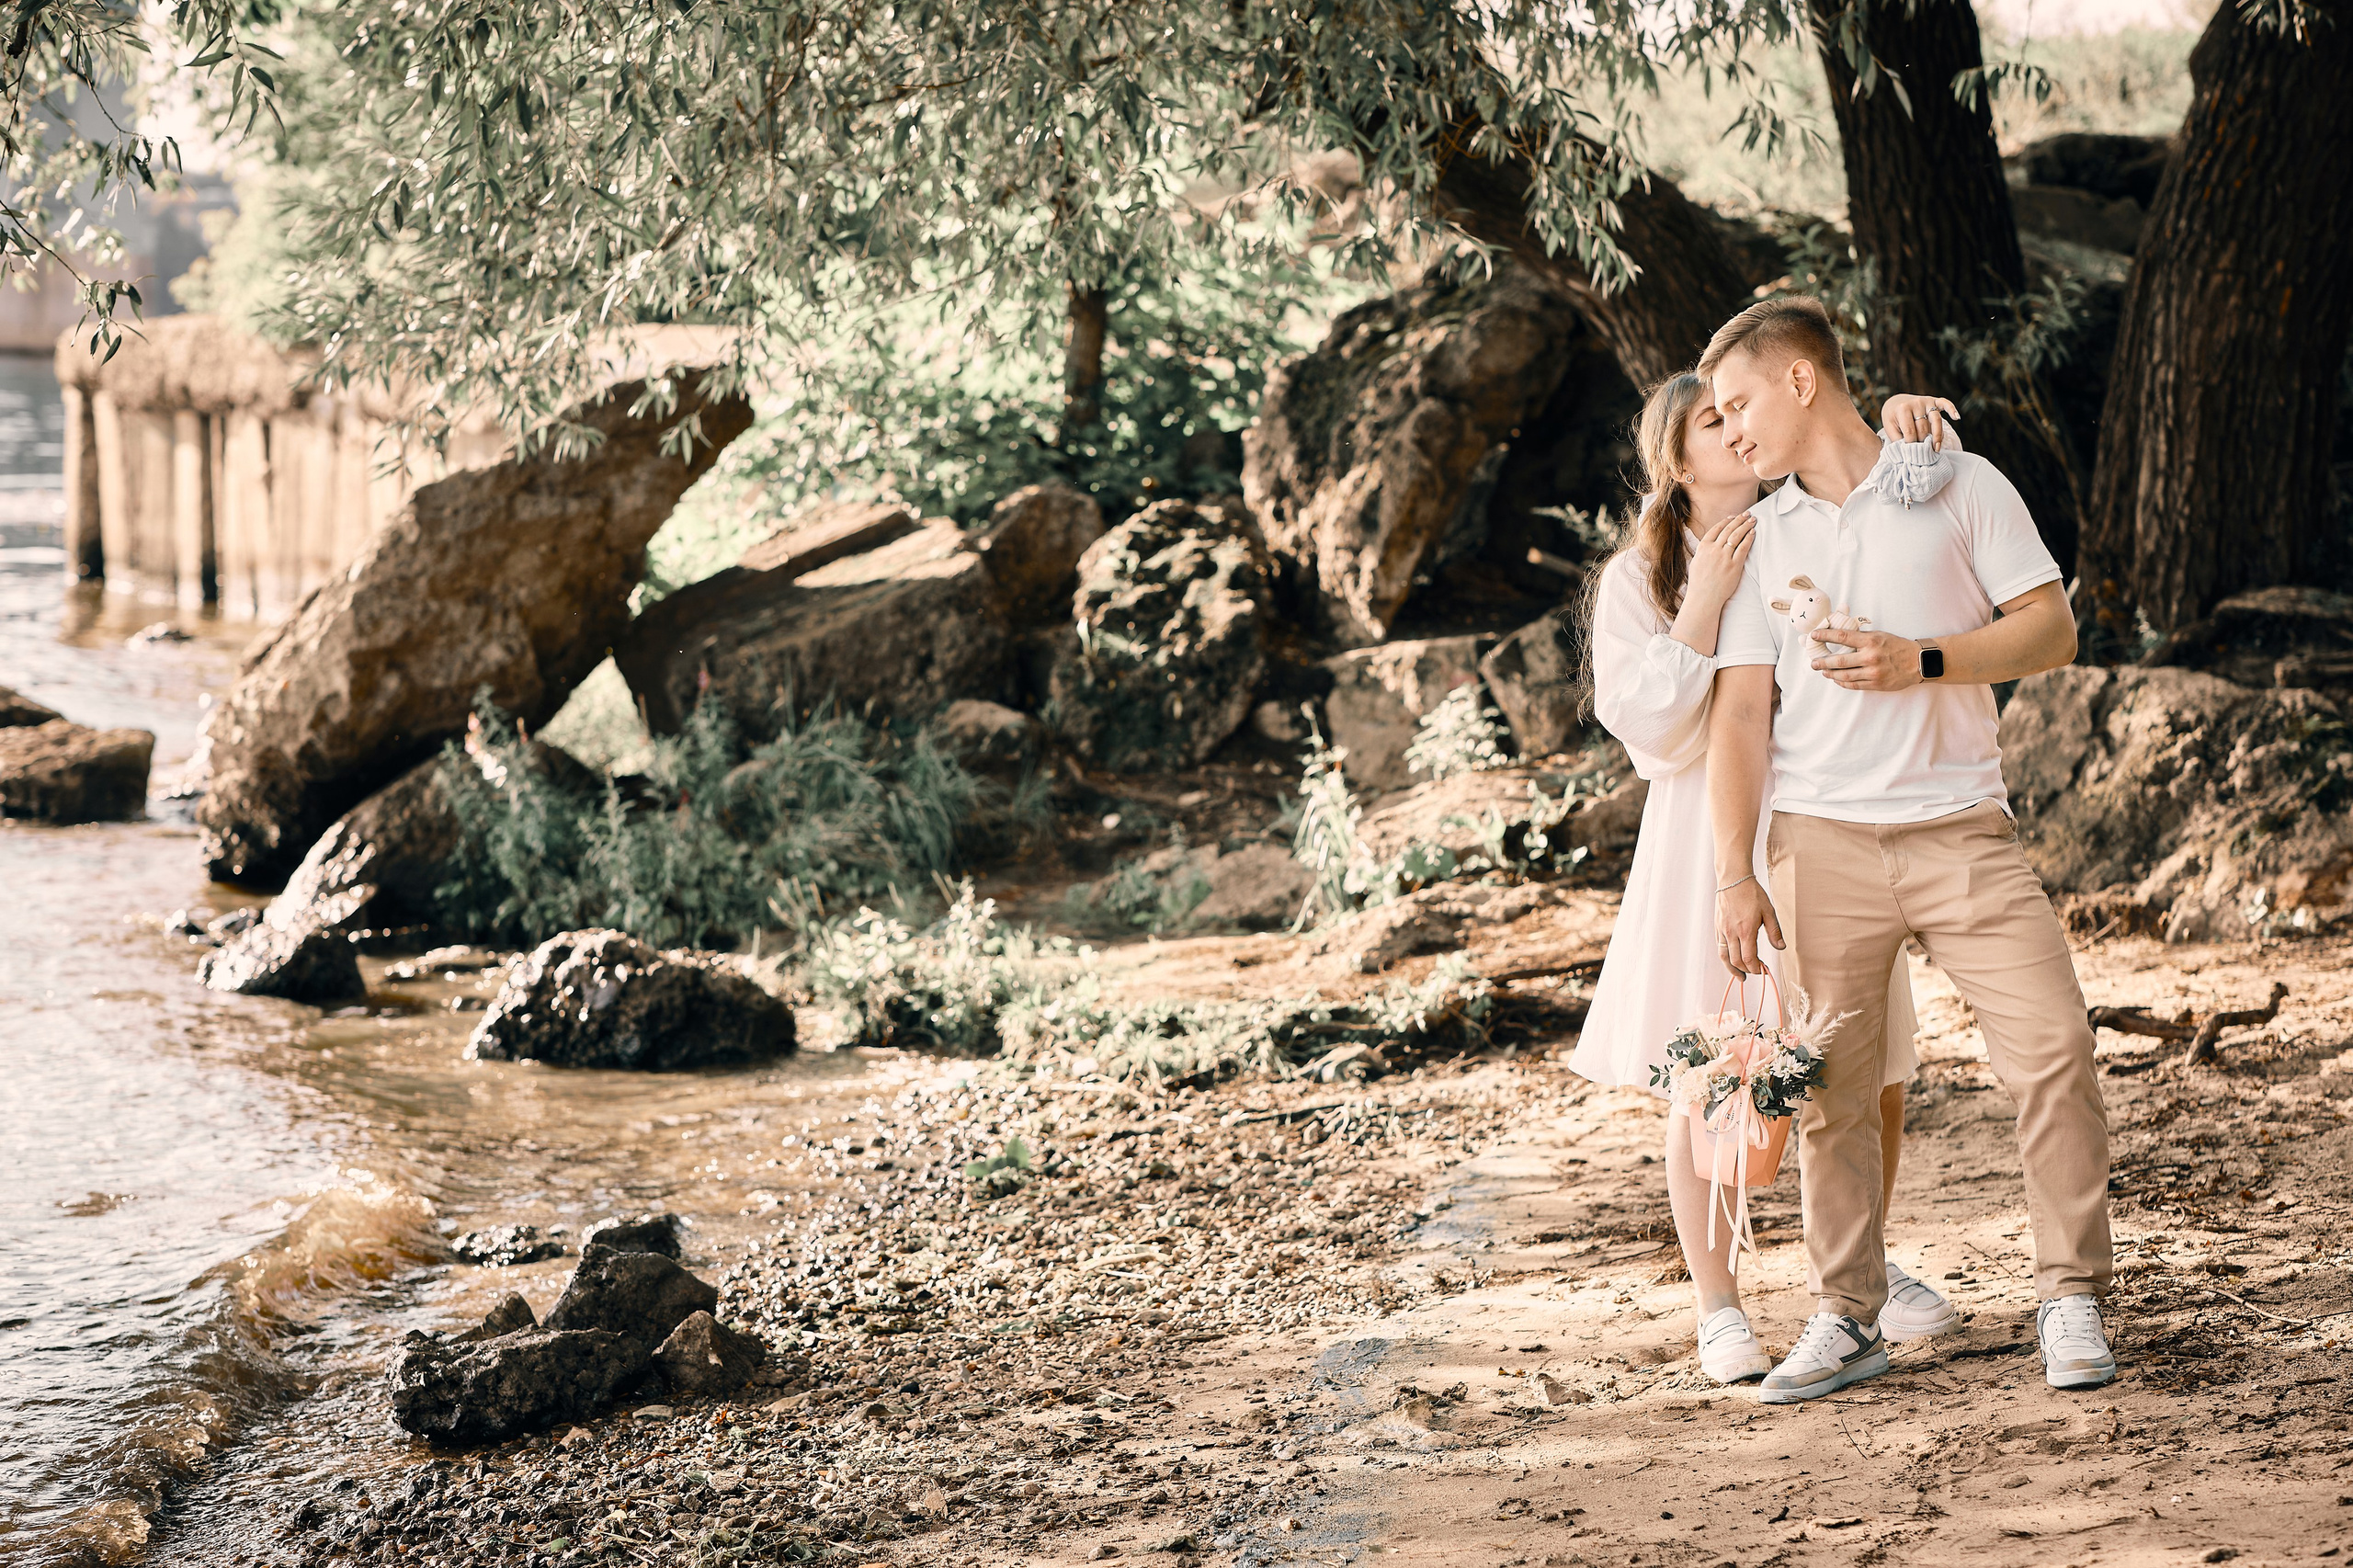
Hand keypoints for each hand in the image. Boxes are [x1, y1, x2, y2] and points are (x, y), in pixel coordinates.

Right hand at [1685, 510, 1756, 610]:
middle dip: (1739, 520)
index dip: (1726, 521)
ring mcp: (1724, 557)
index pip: (1716, 529)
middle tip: (1747, 514)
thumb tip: (1711, 543)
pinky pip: (1743, 548)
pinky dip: (1748, 538)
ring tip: (1752, 520)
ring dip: (1745, 526)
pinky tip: (1753, 533)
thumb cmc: (1699, 583)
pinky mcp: (1734, 566)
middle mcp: (1713, 550)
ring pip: (1736, 536)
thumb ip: (1704, 551)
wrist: (1704, 598)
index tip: (1733, 517)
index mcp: (1703, 548)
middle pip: (1728, 530)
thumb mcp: (1696, 562)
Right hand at [1717, 878, 1783, 975]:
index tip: (1762, 971)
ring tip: (1739, 975)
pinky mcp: (1718, 927)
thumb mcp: (1768, 912)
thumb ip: (1774, 932)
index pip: (1749, 959)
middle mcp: (1732, 933)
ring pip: (1724, 956)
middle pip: (1736, 961)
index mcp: (1746, 931)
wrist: (1733, 880)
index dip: (1755, 968)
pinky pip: (1720, 946)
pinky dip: (1726, 956)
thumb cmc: (1752, 893)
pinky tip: (1731, 958)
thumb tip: (1781, 947)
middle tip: (1754, 973)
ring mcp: (1723, 930)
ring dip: (1732, 968)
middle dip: (1746, 970)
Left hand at [1809, 626, 1924, 689]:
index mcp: (1870, 641)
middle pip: (1839, 661)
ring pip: (1844, 675)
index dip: (1825, 636)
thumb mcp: (1880, 635)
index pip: (1842, 637)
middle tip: (1813, 663)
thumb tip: (1839, 634)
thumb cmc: (1897, 646)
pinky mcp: (1876, 684)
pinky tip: (1836, 679)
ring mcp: (1873, 672)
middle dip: (1822, 662)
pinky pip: (1854, 685)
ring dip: (1830, 674)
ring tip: (1823, 671)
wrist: (1918, 662)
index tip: (1814, 635)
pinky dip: (1842, 682)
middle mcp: (1870, 657)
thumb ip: (1861, 637)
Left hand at [1880, 394, 1958, 448]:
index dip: (1912, 444)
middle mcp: (1916, 403)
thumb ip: (1898, 438)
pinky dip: (1952, 409)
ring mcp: (1926, 401)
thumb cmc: (1893, 418)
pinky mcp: (1934, 400)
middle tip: (1924, 453)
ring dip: (1938, 435)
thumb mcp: (1890, 428)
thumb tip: (1909, 452)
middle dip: (1924, 441)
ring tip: (1937, 448)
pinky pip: (1945, 403)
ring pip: (1936, 419)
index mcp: (1902, 410)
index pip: (1910, 431)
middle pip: (1924, 427)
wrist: (1895, 403)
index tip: (1912, 453)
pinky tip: (1957, 418)